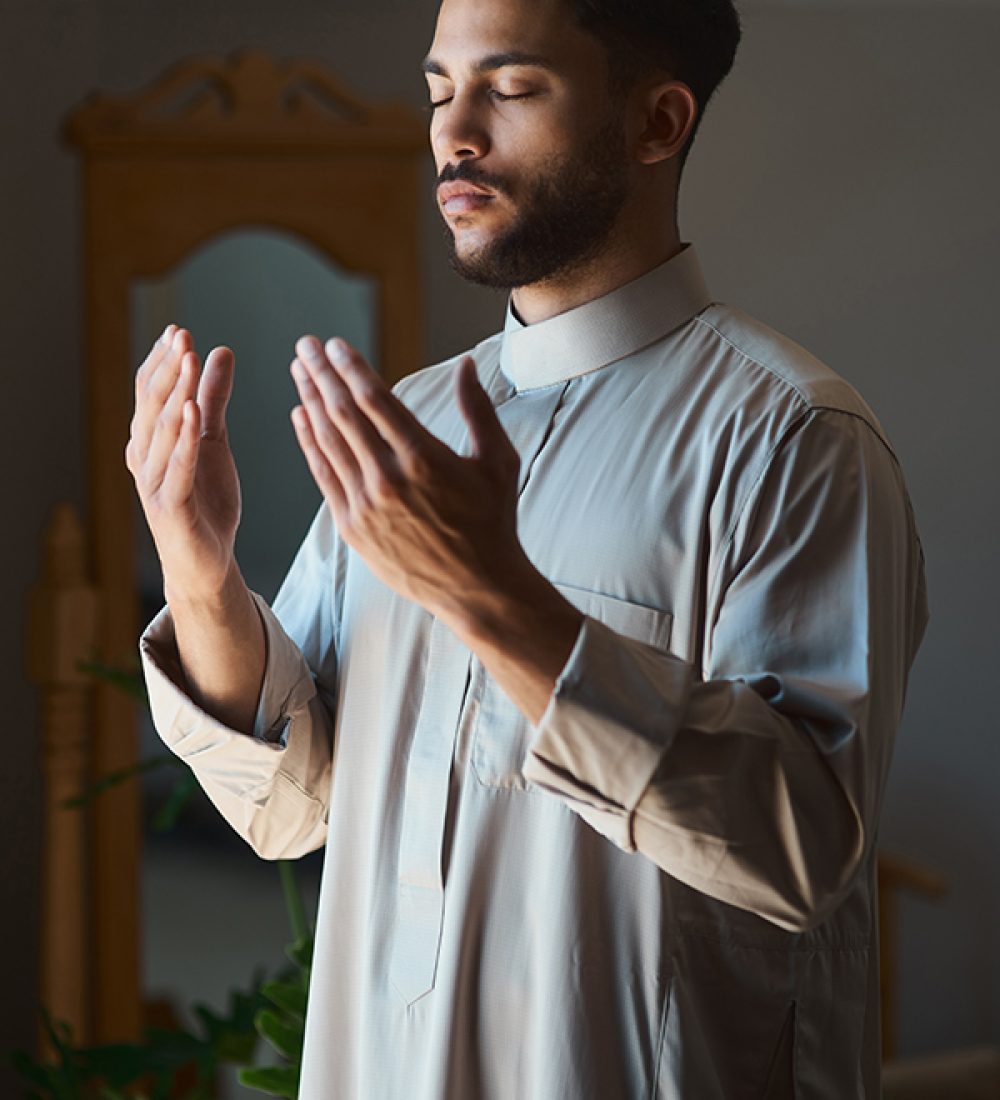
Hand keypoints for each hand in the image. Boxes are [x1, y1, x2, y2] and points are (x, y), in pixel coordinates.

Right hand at [125, 325, 241, 603]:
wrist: (206, 562)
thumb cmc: (206, 501)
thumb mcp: (214, 441)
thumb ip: (214, 398)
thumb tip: (219, 350)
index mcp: (150, 440)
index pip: (150, 392)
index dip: (162, 361)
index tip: (178, 330)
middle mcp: (143, 457)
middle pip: (152, 404)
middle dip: (168, 368)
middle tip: (182, 336)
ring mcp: (152, 483)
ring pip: (161, 431)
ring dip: (176, 393)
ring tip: (189, 361)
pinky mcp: (171, 507)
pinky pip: (176, 468)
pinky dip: (184, 439)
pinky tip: (194, 412)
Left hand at [289, 335, 526, 626]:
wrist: (478, 587)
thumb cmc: (494, 522)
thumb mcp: (497, 461)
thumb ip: (478, 409)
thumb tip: (466, 364)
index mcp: (425, 458)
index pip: (376, 399)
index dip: (352, 367)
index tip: (336, 345)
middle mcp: (389, 479)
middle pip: (344, 414)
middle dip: (321, 375)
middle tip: (306, 346)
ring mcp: (367, 506)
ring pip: (328, 442)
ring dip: (310, 401)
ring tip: (299, 372)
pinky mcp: (353, 529)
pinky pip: (323, 476)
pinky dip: (309, 444)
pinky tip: (300, 417)